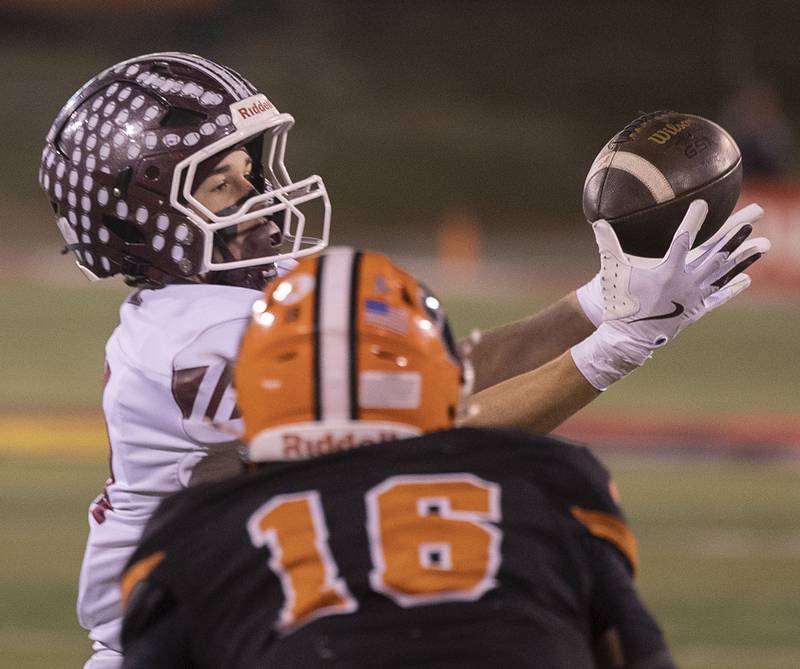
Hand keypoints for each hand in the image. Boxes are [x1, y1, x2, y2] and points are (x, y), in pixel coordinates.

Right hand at [571, 200, 769, 389]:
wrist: (628, 338)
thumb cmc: (619, 302)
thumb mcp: (612, 271)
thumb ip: (608, 245)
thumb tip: (598, 221)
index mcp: (666, 271)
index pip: (683, 241)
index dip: (692, 222)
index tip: (703, 205)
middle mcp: (686, 282)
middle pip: (717, 252)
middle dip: (737, 231)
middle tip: (756, 213)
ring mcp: (694, 297)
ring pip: (724, 272)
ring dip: (745, 256)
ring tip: (764, 243)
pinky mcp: (696, 310)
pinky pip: (719, 296)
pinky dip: (732, 287)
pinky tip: (747, 278)